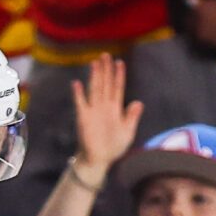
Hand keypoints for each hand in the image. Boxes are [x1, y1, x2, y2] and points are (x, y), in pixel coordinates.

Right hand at [69, 55, 142, 178]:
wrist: (99, 160)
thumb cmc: (113, 147)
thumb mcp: (128, 132)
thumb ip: (132, 117)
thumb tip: (138, 102)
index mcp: (115, 108)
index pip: (117, 88)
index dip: (119, 75)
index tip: (120, 62)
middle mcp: (104, 106)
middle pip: (105, 84)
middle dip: (106, 70)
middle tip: (106, 55)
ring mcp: (93, 110)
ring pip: (94, 89)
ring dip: (95, 76)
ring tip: (95, 63)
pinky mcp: (83, 118)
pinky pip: (80, 103)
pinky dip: (78, 94)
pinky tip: (76, 83)